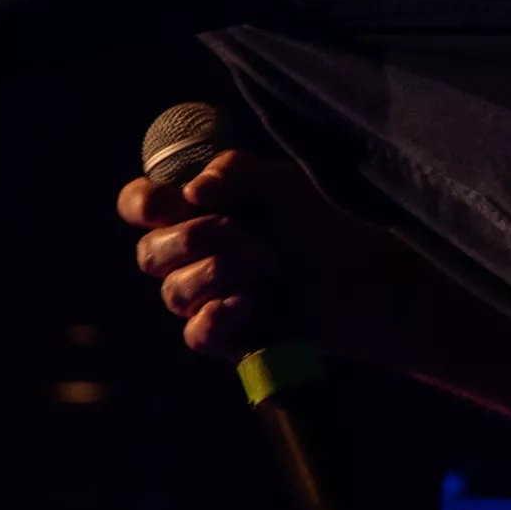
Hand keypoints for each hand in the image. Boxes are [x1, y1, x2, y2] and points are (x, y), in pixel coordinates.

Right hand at [116, 147, 402, 362]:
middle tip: (236, 228)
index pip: (138, 207)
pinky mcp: (229, 339)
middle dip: (187, 240)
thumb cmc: (325, 224)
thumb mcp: (282, 183)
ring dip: (216, 272)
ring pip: (173, 293)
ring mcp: (208, 299)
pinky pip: (195, 333)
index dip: (139, 205)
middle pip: (147, 255)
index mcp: (195, 213)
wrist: (372, 278)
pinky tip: (250, 299)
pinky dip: (216, 315)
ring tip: (266, 261)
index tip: (162, 203)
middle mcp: (193, 258)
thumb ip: (234, 171)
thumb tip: (191, 193)